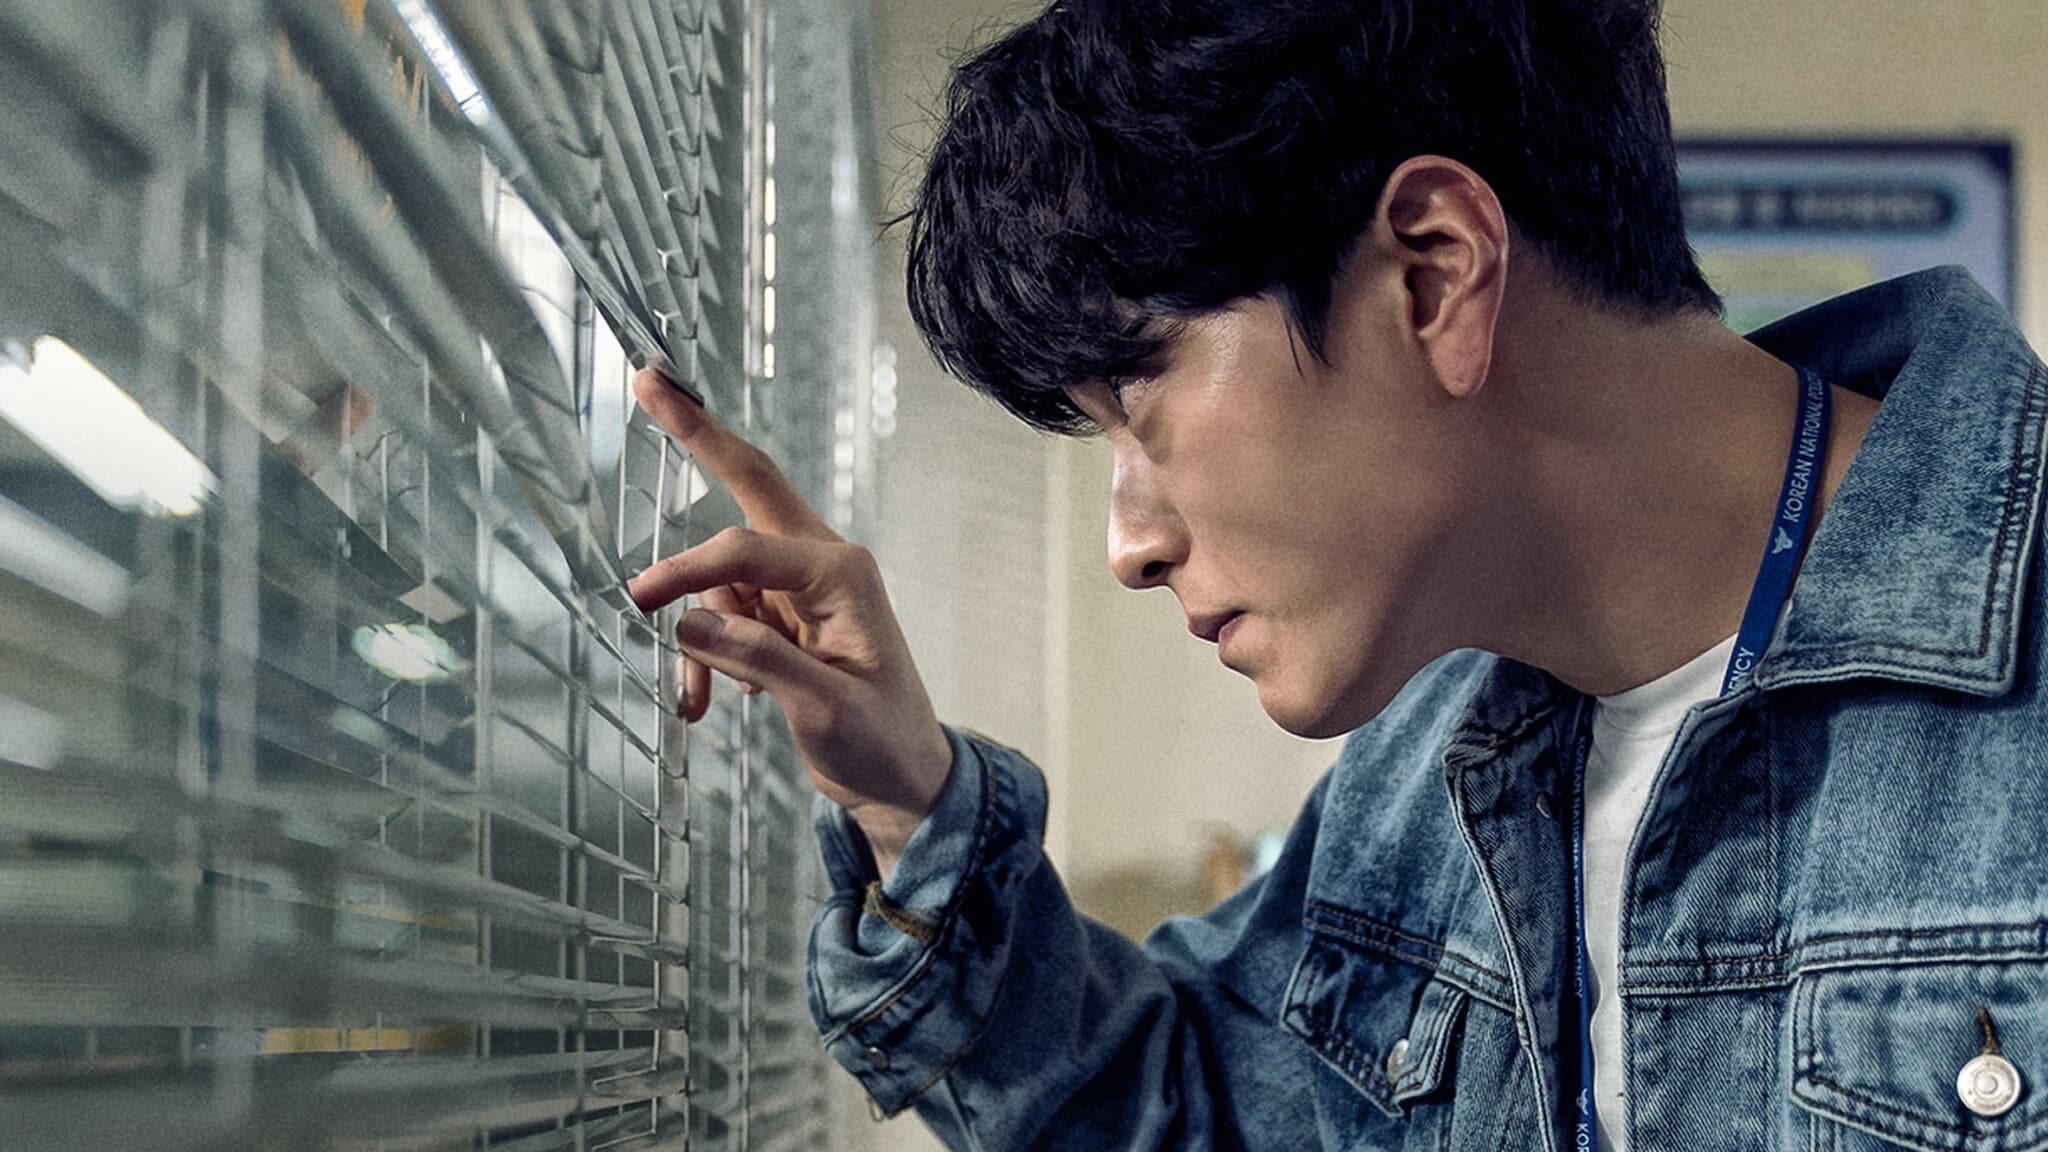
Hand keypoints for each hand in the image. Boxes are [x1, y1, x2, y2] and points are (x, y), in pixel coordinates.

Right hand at [627, 370, 953, 878]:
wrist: (906, 782)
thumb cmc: (880, 743)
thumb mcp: (823, 708)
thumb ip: (759, 660)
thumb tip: (687, 621)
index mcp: (843, 574)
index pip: (747, 550)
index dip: (688, 570)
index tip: (641, 601)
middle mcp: (825, 565)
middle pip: (752, 485)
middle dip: (701, 436)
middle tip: (650, 379)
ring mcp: (804, 590)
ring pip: (723, 579)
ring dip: (697, 634)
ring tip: (700, 701)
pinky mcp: (787, 618)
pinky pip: (725, 618)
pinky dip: (707, 656)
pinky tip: (712, 704)